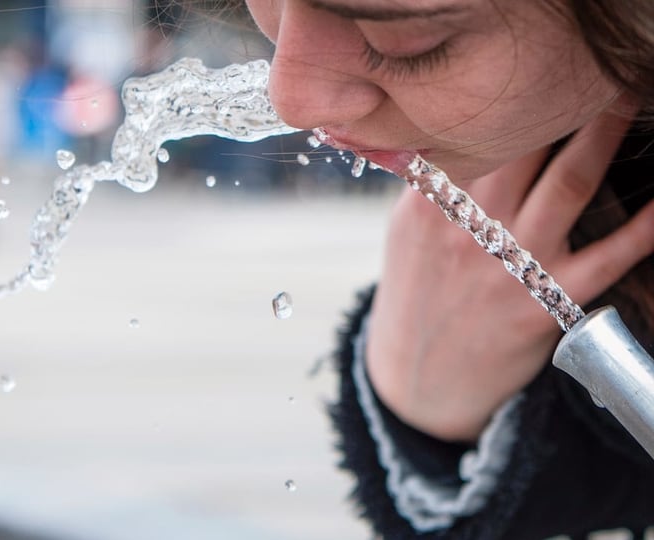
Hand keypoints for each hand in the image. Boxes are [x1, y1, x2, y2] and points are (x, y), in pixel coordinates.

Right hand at [364, 104, 653, 441]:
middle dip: (562, 102)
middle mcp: (472, 229)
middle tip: (592, 69)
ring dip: (605, 135)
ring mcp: (512, 266)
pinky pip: (609, 255)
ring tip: (627, 99)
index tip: (532, 72)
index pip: (474, 136)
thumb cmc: (417, 297)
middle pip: (525, 146)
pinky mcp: (546, 304)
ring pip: (571, 184)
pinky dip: (644, 225)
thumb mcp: (406, 235)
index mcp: (431, 207)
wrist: (419, 380)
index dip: (507, 100)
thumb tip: (449, 135)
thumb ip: (429, 184)